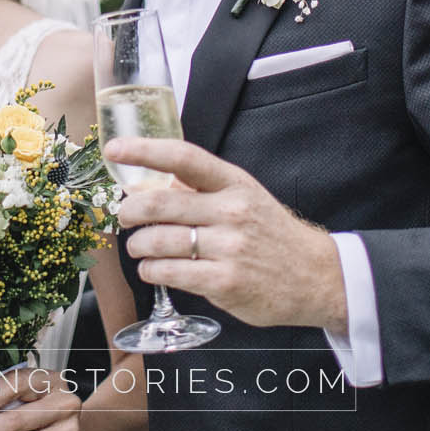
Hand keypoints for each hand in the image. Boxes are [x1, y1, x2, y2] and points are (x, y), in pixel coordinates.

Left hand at [107, 136, 346, 332]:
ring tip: (138, 247)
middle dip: (129, 210)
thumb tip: (151, 183)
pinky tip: (152, 268)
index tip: (115, 148)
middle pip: (160, 203)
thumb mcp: (244, 197)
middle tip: (123, 216)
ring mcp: (228, 248)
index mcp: (234, 183)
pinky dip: (151, 270)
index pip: (184, 158)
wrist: (314, 276)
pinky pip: (169, 272)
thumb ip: (202, 189)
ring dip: (137, 245)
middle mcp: (231, 211)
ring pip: (158, 241)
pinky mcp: (224, 282)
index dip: (144, 150)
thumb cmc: (270, 234)